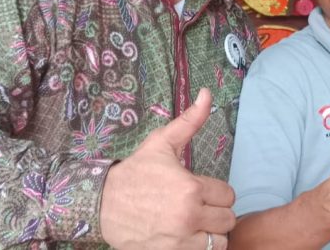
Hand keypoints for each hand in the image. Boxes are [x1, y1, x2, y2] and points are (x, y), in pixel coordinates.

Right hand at [99, 88, 235, 249]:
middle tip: (198, 207)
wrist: (101, 205)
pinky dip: (199, 246)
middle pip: (227, 219)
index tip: (200, 191)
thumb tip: (206, 94)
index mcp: (191, 188)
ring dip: (210, 233)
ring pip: (219, 241)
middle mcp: (189, 215)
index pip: (228, 195)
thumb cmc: (134, 174)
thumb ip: (190, 121)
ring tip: (194, 223)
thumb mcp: (161, 144)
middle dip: (216, 213)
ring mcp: (180, 239)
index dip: (215, 192)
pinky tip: (186, 236)